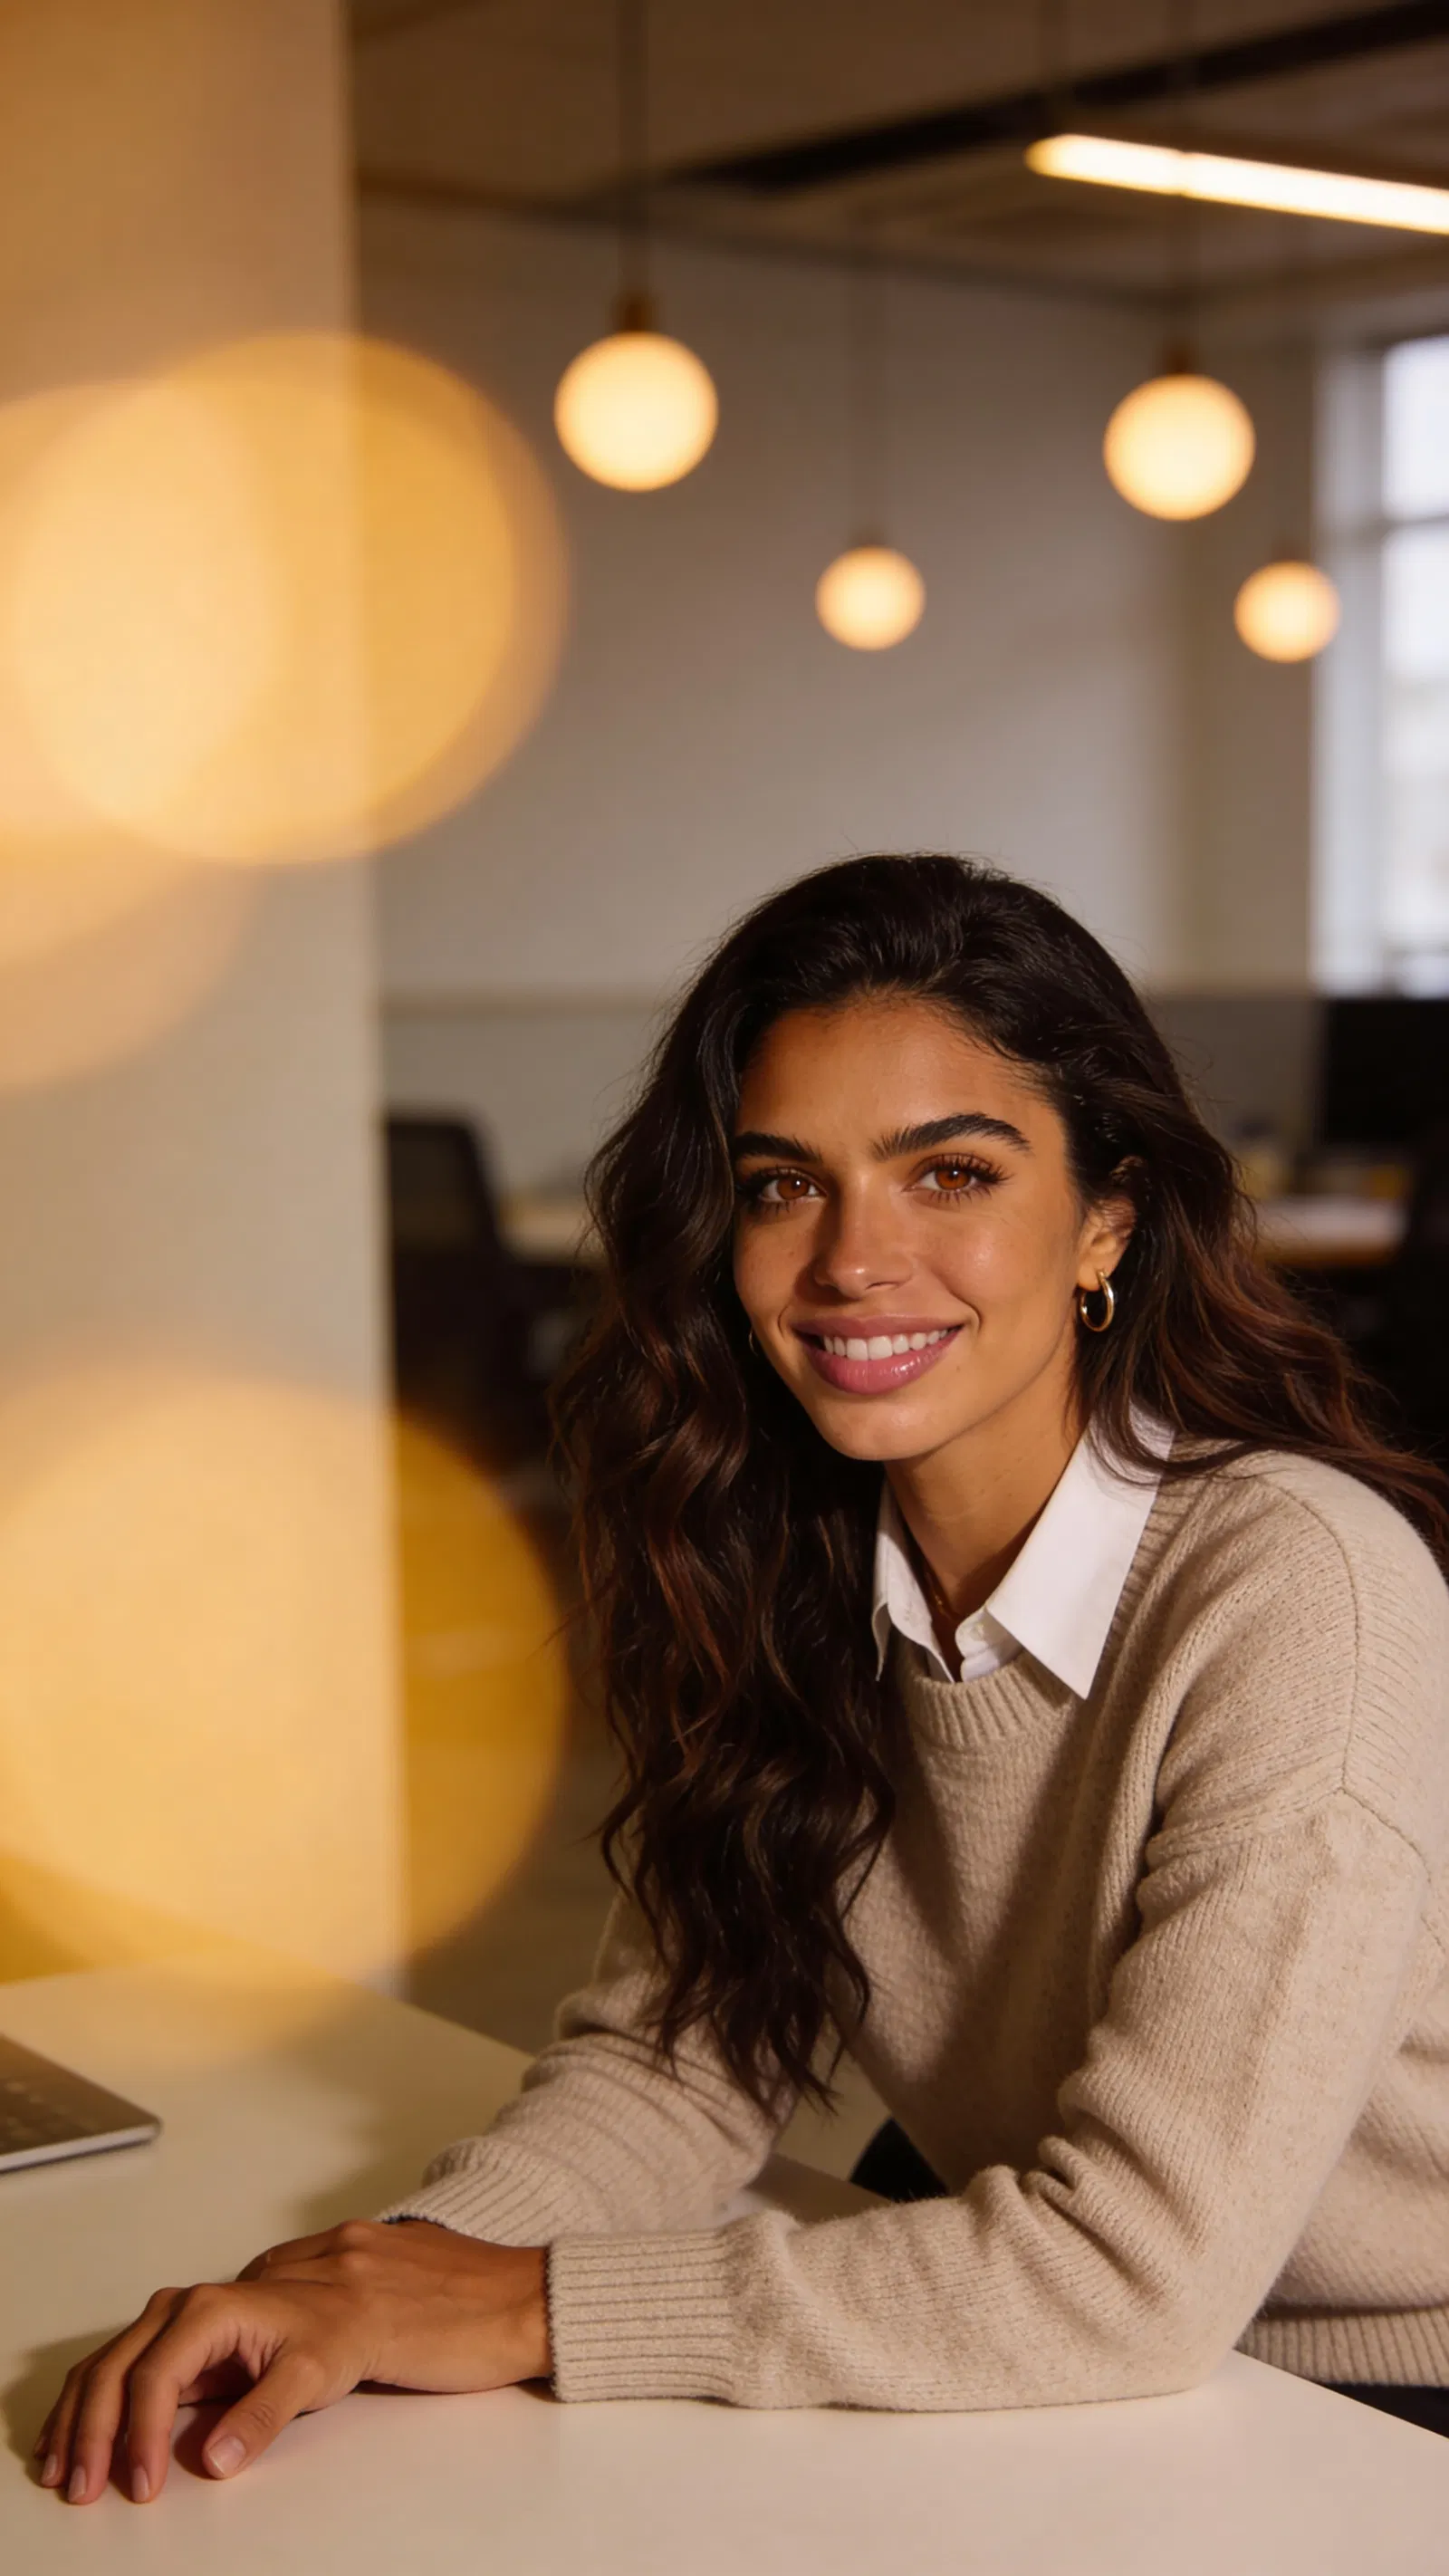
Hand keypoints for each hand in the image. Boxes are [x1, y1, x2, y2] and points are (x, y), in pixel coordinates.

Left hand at [35, 2218, 548, 2505]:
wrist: (527, 2291)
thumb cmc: (449, 2311)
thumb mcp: (348, 2324)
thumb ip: (280, 2350)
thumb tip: (207, 2412)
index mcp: (286, 2271)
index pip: (168, 2320)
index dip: (111, 2382)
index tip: (79, 2444)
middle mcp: (292, 2268)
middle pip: (164, 2320)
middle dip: (105, 2396)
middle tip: (76, 2469)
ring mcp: (325, 2289)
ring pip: (204, 2331)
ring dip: (149, 2405)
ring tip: (127, 2473)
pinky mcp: (365, 2325)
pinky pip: (292, 2369)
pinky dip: (250, 2415)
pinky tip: (221, 2459)